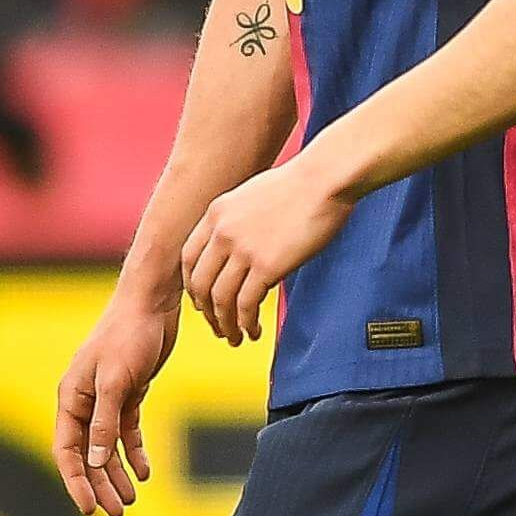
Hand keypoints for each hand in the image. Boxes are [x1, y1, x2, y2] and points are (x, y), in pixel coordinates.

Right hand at [53, 284, 177, 515]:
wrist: (152, 303)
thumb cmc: (129, 336)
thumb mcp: (117, 380)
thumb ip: (104, 421)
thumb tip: (95, 461)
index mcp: (70, 399)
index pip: (68, 451)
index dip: (77, 481)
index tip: (89, 508)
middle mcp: (84, 402)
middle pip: (89, 455)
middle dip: (101, 484)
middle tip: (118, 512)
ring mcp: (106, 398)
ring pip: (108, 447)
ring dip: (117, 473)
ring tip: (130, 500)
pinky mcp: (129, 392)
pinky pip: (127, 431)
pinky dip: (134, 452)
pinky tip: (143, 472)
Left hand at [180, 159, 350, 345]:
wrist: (326, 179)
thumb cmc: (304, 183)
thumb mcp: (255, 195)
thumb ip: (241, 220)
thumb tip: (245, 246)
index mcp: (216, 214)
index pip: (189, 259)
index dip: (193, 286)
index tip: (203, 300)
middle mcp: (222, 233)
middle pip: (200, 284)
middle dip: (207, 312)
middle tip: (218, 326)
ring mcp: (242, 250)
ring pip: (221, 300)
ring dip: (225, 324)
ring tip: (236, 337)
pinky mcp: (266, 266)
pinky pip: (246, 304)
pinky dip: (246, 323)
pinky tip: (254, 330)